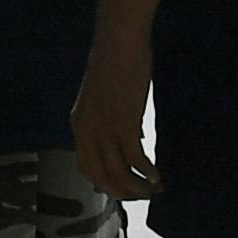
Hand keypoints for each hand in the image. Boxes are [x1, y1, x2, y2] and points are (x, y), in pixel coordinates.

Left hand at [71, 35, 157, 200]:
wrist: (119, 42)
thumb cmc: (115, 63)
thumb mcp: (105, 98)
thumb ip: (112, 121)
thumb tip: (133, 138)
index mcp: (78, 126)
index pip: (86, 168)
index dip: (105, 183)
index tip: (123, 189)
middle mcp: (87, 133)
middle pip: (101, 177)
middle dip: (123, 192)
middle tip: (142, 196)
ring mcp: (104, 130)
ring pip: (118, 173)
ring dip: (138, 187)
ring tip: (154, 189)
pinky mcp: (124, 124)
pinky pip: (135, 160)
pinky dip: (148, 172)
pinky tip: (159, 176)